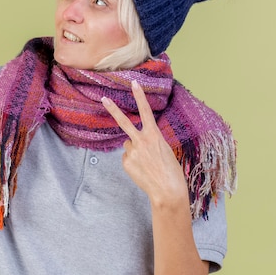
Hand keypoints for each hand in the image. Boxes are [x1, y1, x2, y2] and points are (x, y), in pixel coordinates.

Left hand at [101, 80, 187, 205]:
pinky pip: (127, 157)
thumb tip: (133, 143)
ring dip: (135, 150)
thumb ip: (149, 142)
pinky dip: (133, 162)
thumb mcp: (164, 150)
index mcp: (155, 135)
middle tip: (104, 98)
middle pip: (124, 122)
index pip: (146, 111)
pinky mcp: (126, 163)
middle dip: (113, 109)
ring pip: (128, 145)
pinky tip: (142, 170)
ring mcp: (132, 152)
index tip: (134, 83)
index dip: (140, 96)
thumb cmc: (171, 171)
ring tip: (147, 163)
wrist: (168, 191)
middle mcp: (141, 141)